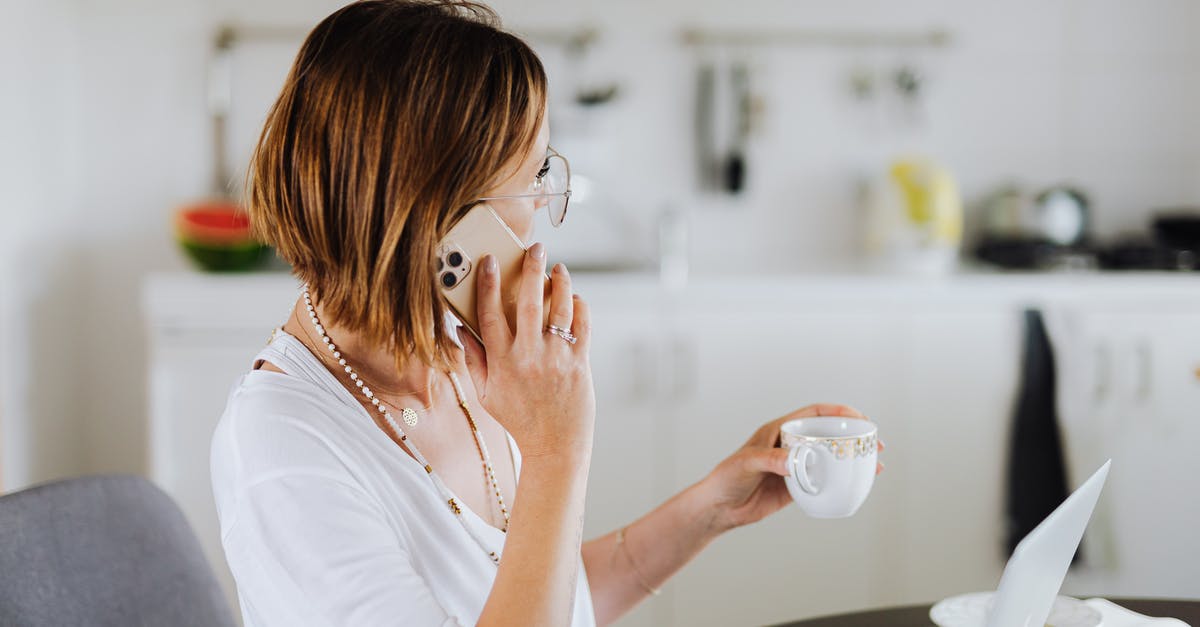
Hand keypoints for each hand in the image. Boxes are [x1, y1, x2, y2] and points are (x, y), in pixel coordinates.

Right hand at [459, 243, 595, 460]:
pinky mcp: (580, 363)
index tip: (489, 261)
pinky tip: (574, 298)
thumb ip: (474, 360)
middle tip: (534, 249)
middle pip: (529, 302)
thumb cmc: (519, 420)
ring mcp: (557, 358)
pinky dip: (580, 306)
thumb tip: (460, 330)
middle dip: (531, 269)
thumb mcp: (486, 395)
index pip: (490, 314)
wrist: (555, 446)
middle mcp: (529, 356)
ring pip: (560, 308)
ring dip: (560, 282)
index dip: (488, 284)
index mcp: (501, 362)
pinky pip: (583, 325)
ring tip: (558, 269)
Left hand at [695, 404, 884, 532]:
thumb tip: (796, 461)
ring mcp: (795, 466)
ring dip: (852, 459)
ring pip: (830, 458)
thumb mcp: (747, 463)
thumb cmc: (726, 478)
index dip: (838, 411)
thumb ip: (771, 459)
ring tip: (875, 464)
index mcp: (779, 430)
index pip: (814, 413)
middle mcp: (790, 445)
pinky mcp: (797, 487)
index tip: (859, 417)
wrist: (719, 508)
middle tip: (875, 443)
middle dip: (853, 435)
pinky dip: (841, 480)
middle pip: (828, 434)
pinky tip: (856, 484)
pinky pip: (824, 481)